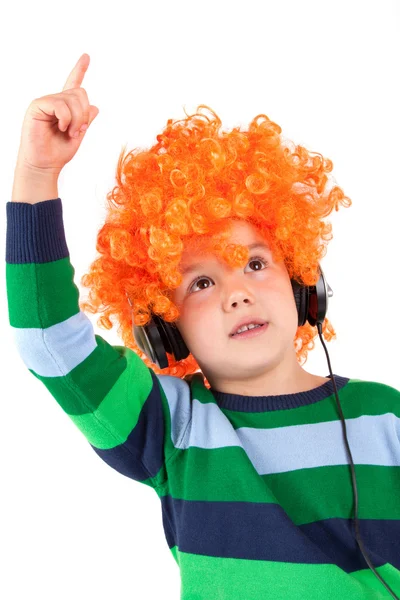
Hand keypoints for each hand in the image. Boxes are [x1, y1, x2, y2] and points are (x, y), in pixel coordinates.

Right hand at [15, 53, 98, 176]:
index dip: (80, 70)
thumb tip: (95, 106)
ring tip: (69, 132)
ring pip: (72, 99)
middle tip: (79, 131)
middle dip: (84, 114)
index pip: (73, 84)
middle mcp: (55, 101)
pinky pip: (59, 104)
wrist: (44, 164)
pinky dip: (66, 118)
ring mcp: (46, 102)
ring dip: (77, 119)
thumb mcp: (78, 135)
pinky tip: (61, 128)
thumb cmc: (58, 152)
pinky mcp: (37, 106)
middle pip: (80, 93)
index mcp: (65, 107)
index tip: (86, 56)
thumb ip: (86, 120)